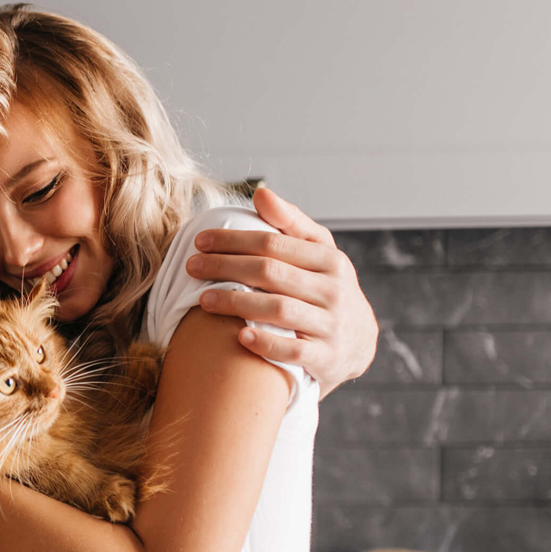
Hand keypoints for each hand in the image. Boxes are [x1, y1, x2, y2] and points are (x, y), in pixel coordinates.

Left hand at [187, 187, 377, 397]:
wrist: (358, 343)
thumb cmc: (326, 289)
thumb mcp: (319, 254)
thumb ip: (290, 224)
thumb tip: (260, 193)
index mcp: (330, 260)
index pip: (274, 243)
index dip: (233, 240)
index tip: (200, 241)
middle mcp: (334, 291)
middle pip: (271, 273)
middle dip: (226, 267)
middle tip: (191, 266)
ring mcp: (331, 326)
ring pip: (279, 310)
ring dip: (236, 303)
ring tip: (203, 300)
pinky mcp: (326, 358)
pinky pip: (293, 351)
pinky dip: (266, 343)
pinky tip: (239, 336)